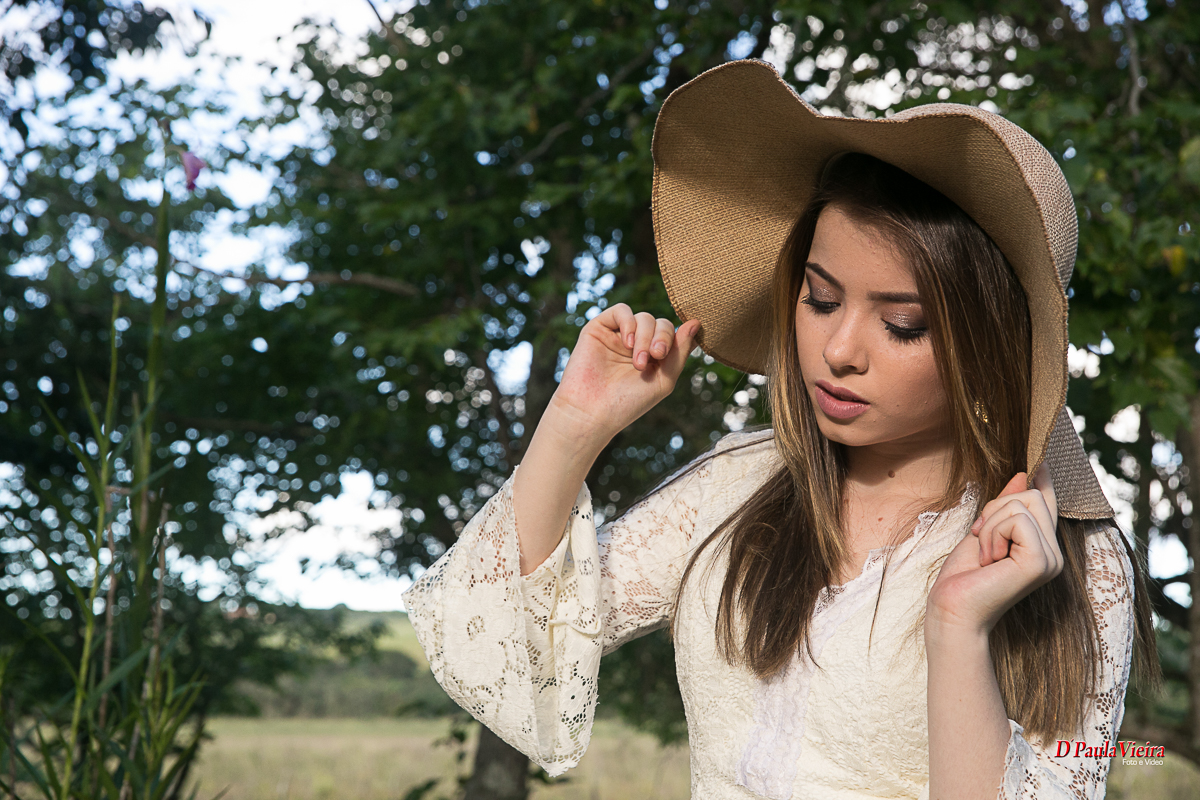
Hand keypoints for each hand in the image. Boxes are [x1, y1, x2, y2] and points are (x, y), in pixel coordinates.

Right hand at [547, 303, 701, 438]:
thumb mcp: (664, 380)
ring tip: (638, 360)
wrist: (592, 411)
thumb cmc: (628, 402)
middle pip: (660, 323)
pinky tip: (627, 342)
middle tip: (655, 356)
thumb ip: (680, 352)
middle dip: (661, 338)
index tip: (665, 355)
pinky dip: (629, 322)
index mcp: (653, 357)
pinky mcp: (599, 329)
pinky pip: (621, 310)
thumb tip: (696, 323)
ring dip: (645, 336)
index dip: (675, 338)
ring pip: (644, 317)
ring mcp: (618, 336)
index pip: (673, 334)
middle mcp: (637, 344)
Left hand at [926, 463, 1060, 636]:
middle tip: (981, 539)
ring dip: (991, 524)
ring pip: (1022, 504)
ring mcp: (1051, 559)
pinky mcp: (1041, 562)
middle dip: (995, 509)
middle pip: (1031, 495)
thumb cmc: (963, 577)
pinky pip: (1017, 520)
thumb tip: (1023, 476)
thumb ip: (1005, 508)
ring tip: (985, 555)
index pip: (1048, 503)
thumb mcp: (984, 532)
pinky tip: (989, 560)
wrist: (951, 609)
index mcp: (1041, 547)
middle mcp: (1054, 554)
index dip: (1044, 480)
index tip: (1041, 461)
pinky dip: (993, 533)